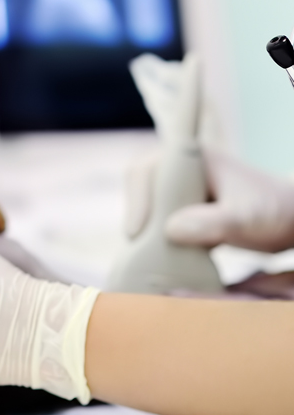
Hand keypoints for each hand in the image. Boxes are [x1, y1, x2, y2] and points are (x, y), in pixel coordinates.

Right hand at [125, 149, 293, 253]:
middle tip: (142, 247)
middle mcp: (181, 171)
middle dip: (138, 218)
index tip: (137, 232)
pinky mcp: (182, 209)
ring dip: (146, 232)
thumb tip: (171, 229)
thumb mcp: (246, 218)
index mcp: (192, 158)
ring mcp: (181, 191)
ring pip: (145, 208)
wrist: (289, 222)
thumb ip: (213, 222)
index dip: (136, 200)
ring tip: (154, 255)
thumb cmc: (272, 213)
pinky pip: (156, 222)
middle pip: (139, 190)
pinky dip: (155, 240)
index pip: (144, 171)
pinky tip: (165, 257)